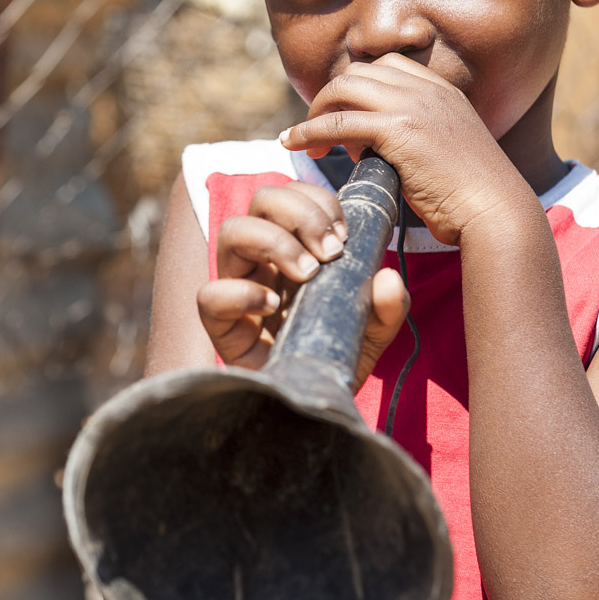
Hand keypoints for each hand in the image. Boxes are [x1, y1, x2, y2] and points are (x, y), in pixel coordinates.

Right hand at [195, 181, 408, 389]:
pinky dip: (242, 293)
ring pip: (231, 231)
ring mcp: (239, 289)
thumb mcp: (375, 329)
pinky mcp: (223, 328)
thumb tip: (388, 278)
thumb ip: (388, 305)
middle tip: (329, 251)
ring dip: (274, 241)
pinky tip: (273, 307)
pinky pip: (210, 295)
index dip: (318, 200)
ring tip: (307, 273)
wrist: (317, 404)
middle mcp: (262, 261)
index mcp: (294, 248)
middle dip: (299, 213)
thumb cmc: (337, 355)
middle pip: (261, 200)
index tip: (345, 234)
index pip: (294, 196)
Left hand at [279, 53, 531, 245]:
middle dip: (332, 97)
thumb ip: (413, 137)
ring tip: (303, 138)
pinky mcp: (398, 130)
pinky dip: (309, 130)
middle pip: (360, 72)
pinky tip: (295, 143)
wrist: (495, 212)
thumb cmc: (471, 197)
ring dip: (317, 110)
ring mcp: (413, 105)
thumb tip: (369, 147)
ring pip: (344, 88)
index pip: (387, 65)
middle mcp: (427, 89)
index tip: (343, 113)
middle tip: (318, 129)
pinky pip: (338, 122)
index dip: (358, 87)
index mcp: (442, 90)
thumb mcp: (444, 151)